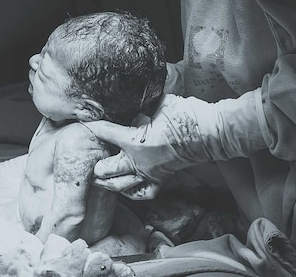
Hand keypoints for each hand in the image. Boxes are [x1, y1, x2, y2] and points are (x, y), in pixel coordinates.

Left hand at [86, 91, 266, 195]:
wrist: (210, 133)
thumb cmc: (186, 116)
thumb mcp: (159, 104)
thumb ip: (141, 107)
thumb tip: (131, 103)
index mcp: (136, 141)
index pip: (107, 133)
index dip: (94, 127)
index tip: (84, 124)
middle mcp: (140, 162)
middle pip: (108, 169)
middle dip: (96, 166)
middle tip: (88, 162)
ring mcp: (150, 173)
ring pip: (122, 185)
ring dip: (108, 183)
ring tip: (98, 180)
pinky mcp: (161, 178)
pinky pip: (143, 192)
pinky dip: (131, 192)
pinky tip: (125, 188)